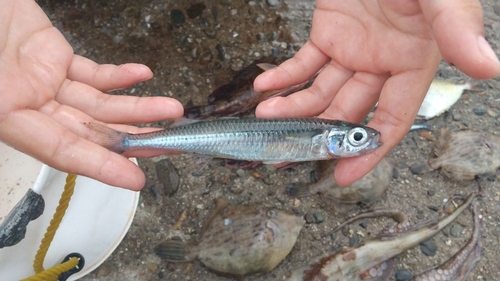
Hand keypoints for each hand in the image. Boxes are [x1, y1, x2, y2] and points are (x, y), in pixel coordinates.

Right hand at [0, 0, 182, 189]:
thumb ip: (3, 105)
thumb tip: (13, 119)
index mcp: (5, 115)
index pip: (61, 150)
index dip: (100, 166)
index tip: (135, 179)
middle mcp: (28, 105)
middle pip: (89, 131)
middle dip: (132, 140)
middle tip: (169, 145)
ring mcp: (44, 81)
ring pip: (98, 103)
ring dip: (138, 108)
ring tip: (172, 111)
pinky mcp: (54, 58)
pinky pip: (92, 73)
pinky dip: (118, 76)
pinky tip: (143, 74)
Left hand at [254, 0, 499, 185]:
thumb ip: (456, 28)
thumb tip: (487, 68)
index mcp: (412, 64)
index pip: (391, 119)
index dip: (368, 150)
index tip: (343, 176)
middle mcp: (381, 64)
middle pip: (347, 112)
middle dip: (316, 135)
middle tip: (286, 153)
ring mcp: (353, 50)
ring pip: (321, 91)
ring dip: (292, 107)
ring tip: (266, 117)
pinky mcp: (328, 32)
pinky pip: (303, 62)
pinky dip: (284, 75)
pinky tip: (265, 87)